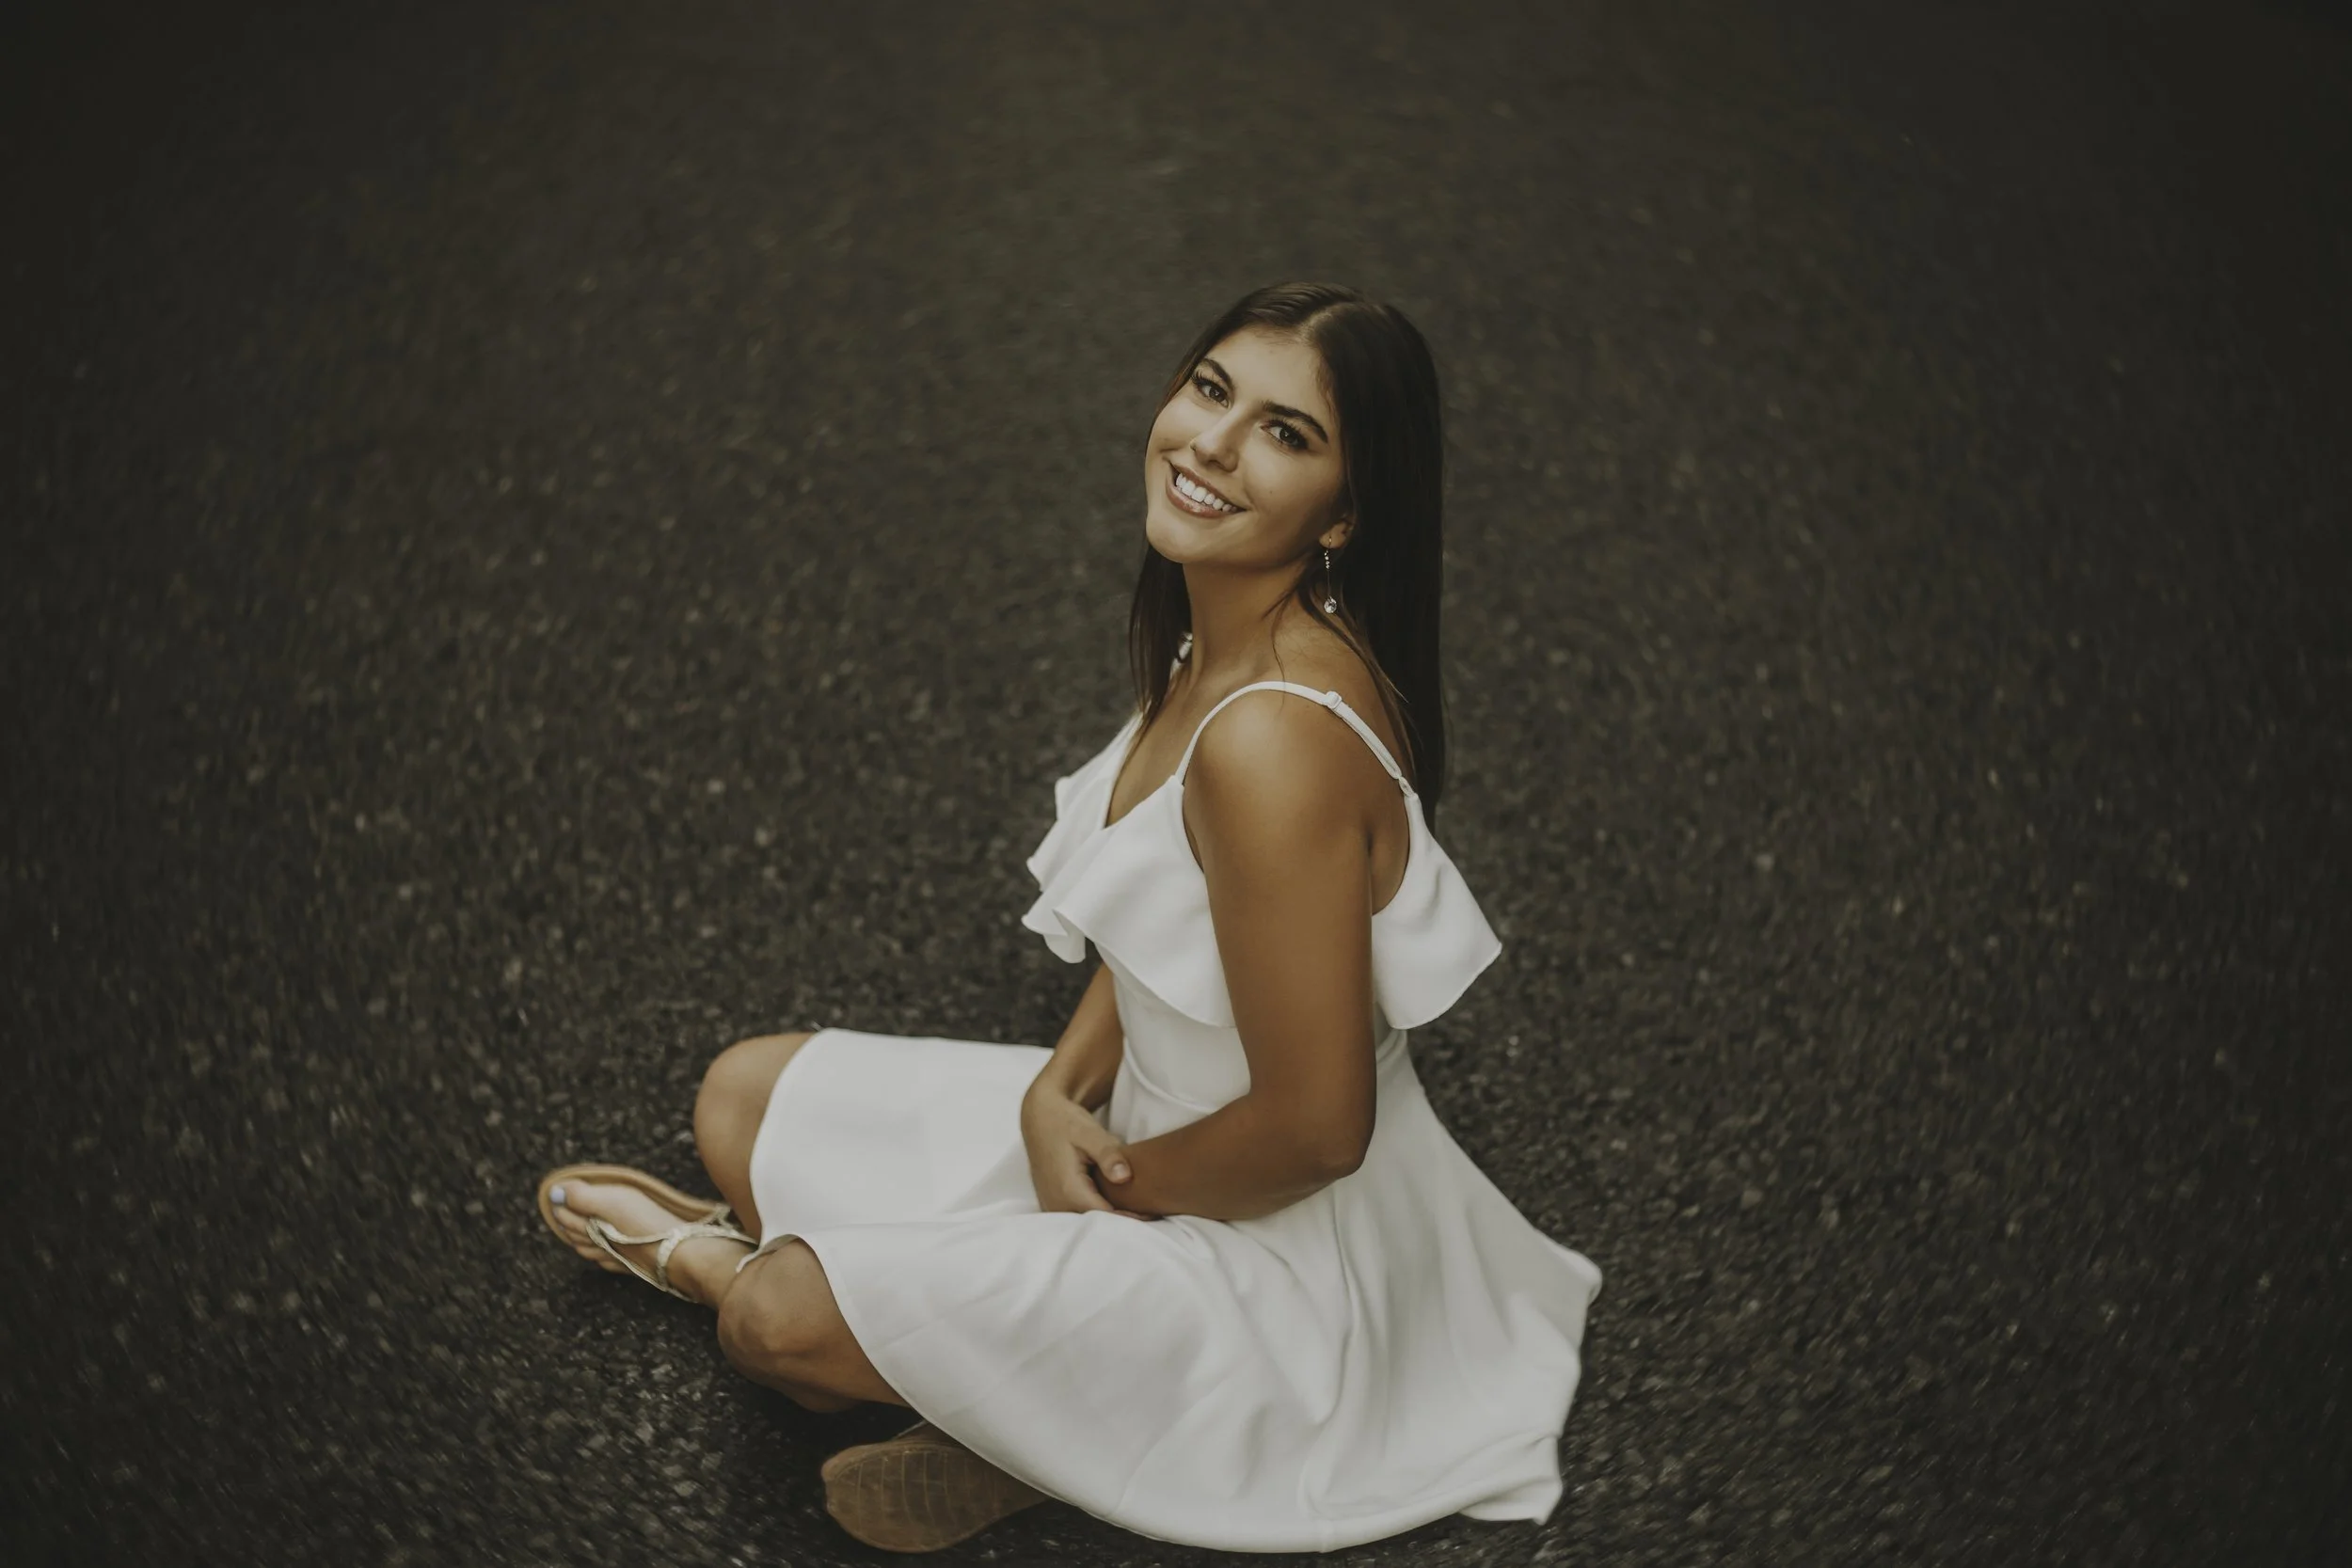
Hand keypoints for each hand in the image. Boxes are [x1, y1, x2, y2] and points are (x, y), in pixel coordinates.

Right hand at [1020, 1081, 1154, 1218]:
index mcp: (1068, 1191)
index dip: (1130, 1218)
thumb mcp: (1090, 1132)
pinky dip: (1097, 1211)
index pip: (1105, 1217)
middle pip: (1097, 1224)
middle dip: (1122, 1221)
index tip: (1152, 1213)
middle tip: (1150, 1212)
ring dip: (1110, 1219)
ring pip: (1087, 1222)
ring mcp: (1053, 1207)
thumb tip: (1125, 1176)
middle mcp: (1057, 1205)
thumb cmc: (1066, 1123)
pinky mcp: (1054, 1204)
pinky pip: (1079, 1215)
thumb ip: (1108, 1154)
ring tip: (1136, 1208)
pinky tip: (1115, 1202)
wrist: (1039, 1118)